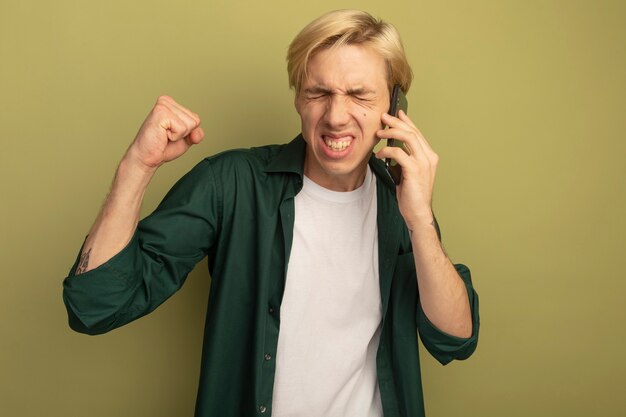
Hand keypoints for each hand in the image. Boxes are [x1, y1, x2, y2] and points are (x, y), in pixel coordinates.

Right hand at [124, 96, 204, 170]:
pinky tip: (162, 135)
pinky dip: (174, 136)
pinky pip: (182, 128)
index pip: (196, 119)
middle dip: (184, 134)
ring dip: (178, 135)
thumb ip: (196, 133)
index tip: (171, 135)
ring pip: (190, 124)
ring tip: (164, 135)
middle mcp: (166, 101)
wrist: (146, 157)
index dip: (187, 133)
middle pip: (195, 120)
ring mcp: (163, 105)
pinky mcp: (161, 113)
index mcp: (172, 104)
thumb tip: (197, 133)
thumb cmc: (162, 147)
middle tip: (167, 136)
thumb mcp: (186, 139)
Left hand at [375, 110, 437, 230]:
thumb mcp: (408, 173)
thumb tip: (393, 148)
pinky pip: (398, 152)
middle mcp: (429, 157)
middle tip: (383, 117)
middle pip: (412, 131)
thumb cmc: (412, 195)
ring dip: (391, 132)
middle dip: (396, 122)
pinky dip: (386, 150)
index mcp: (429, 156)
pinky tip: (379, 154)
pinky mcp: (415, 169)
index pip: (418, 133)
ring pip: (407, 137)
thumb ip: (405, 160)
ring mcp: (423, 162)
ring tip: (378, 132)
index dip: (407, 121)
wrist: (418, 213)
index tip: (397, 113)